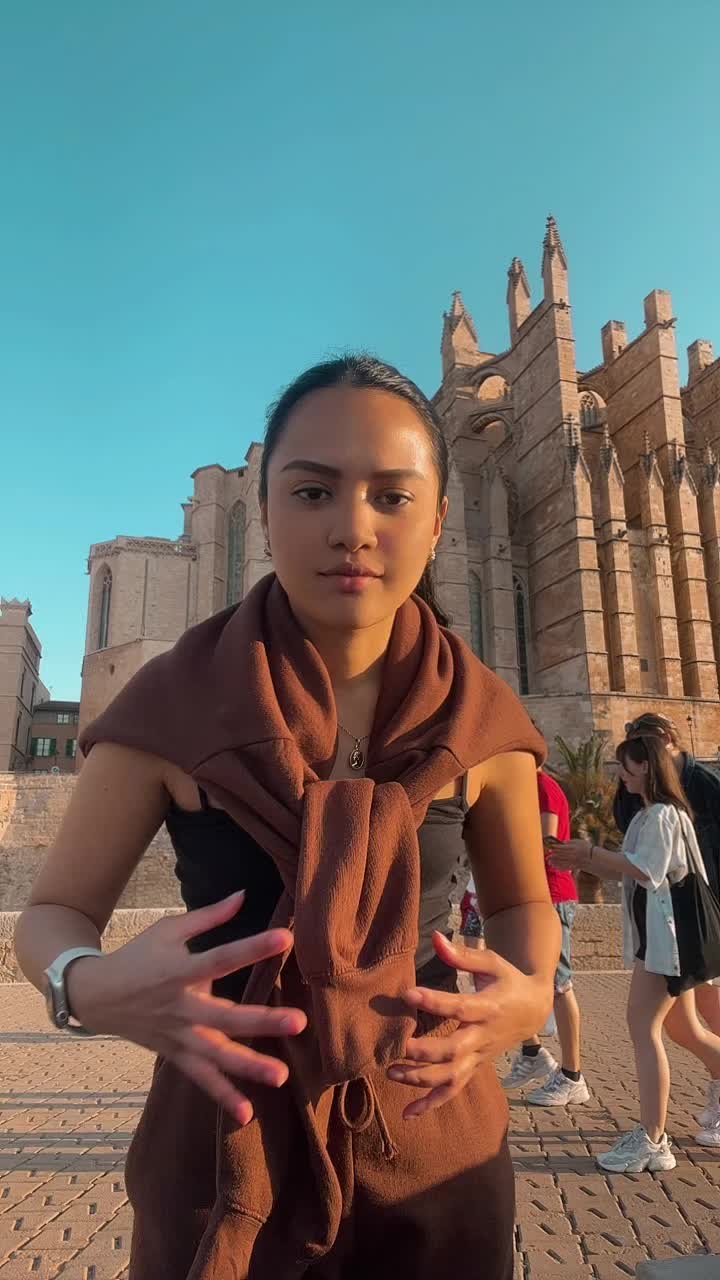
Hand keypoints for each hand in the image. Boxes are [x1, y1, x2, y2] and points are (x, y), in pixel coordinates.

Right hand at [66, 891, 306, 1124]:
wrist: (96, 996)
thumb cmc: (138, 957)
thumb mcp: (169, 930)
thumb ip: (209, 917)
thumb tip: (244, 895)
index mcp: (180, 971)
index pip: (221, 958)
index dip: (252, 948)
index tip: (284, 938)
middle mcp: (181, 1008)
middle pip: (226, 1017)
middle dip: (262, 1021)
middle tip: (299, 1022)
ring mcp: (178, 1036)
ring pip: (216, 1056)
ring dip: (248, 1067)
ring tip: (282, 1077)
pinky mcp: (175, 1055)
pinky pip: (201, 1079)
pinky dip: (222, 1097)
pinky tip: (246, 1113)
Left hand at [387, 932, 551, 1118]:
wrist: (534, 1009)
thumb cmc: (508, 980)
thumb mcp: (491, 962)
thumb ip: (463, 956)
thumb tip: (436, 938)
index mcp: (489, 1007)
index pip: (460, 1007)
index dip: (435, 1001)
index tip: (408, 994)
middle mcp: (484, 1036)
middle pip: (455, 1051)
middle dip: (426, 1052)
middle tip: (399, 1046)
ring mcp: (480, 1056)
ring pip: (452, 1076)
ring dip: (422, 1079)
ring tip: (392, 1073)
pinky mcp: (475, 1067)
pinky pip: (454, 1090)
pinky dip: (432, 1104)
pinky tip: (409, 1113)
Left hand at [549, 838, 589, 868]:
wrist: (594, 858)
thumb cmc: (585, 847)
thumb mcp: (578, 841)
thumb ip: (569, 842)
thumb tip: (561, 843)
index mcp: (572, 848)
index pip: (560, 848)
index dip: (554, 848)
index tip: (549, 848)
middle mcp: (571, 855)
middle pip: (559, 856)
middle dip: (552, 856)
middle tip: (547, 856)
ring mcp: (572, 862)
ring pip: (560, 862)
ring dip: (554, 862)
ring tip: (549, 861)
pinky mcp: (573, 867)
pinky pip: (564, 867)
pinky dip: (558, 867)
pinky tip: (554, 866)